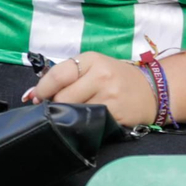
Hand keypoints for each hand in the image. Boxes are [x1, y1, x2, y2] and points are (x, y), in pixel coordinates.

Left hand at [24, 52, 159, 127]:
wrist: (153, 90)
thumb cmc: (116, 78)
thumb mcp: (94, 67)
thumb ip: (67, 76)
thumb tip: (33, 94)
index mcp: (91, 60)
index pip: (58, 75)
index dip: (42, 89)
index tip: (34, 97)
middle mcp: (101, 76)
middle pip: (63, 98)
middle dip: (54, 105)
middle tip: (55, 108)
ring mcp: (110, 97)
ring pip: (75, 113)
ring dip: (67, 117)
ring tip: (71, 114)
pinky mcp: (117, 116)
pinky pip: (90, 124)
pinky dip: (83, 125)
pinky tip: (86, 122)